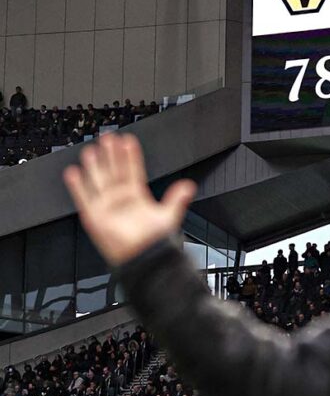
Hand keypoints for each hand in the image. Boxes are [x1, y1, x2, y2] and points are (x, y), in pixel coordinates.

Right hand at [63, 133, 195, 265]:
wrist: (143, 258)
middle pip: (114, 171)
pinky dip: (78, 186)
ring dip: (95, 166)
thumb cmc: (155, 241)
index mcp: (137, 197)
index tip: (128, 141)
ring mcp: (107, 206)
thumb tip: (189, 186)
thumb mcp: (169, 215)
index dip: (130, 156)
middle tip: (108, 137)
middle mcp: (121, 199)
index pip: (132, 171)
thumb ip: (177, 199)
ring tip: (91, 149)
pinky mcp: (95, 216)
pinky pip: (84, 198)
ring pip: (99, 181)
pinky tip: (74, 172)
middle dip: (111, 155)